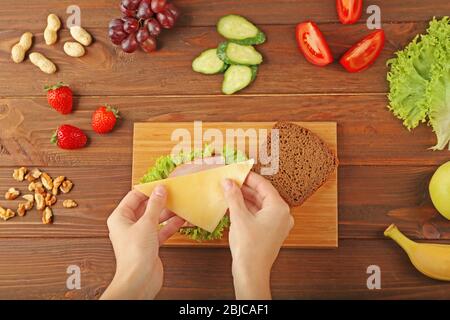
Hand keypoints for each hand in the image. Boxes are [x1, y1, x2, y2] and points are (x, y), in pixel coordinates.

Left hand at [101, 187, 184, 299]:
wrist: (139, 280)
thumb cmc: (135, 254)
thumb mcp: (147, 223)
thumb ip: (155, 205)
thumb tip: (160, 190)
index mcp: (120, 218)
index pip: (134, 197)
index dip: (148, 189)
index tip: (161, 184)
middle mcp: (128, 226)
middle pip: (145, 208)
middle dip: (159, 201)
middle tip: (172, 193)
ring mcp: (139, 236)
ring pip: (154, 219)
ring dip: (167, 213)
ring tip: (179, 205)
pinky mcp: (149, 245)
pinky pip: (160, 231)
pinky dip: (170, 226)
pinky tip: (181, 220)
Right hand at [223, 172, 293, 299]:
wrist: (251, 272)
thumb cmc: (249, 247)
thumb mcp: (239, 217)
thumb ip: (234, 196)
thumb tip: (228, 182)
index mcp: (279, 208)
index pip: (264, 185)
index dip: (248, 177)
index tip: (237, 172)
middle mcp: (282, 215)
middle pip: (263, 194)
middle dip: (246, 188)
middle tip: (231, 181)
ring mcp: (278, 224)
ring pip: (261, 205)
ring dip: (246, 198)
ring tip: (230, 191)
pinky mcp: (271, 232)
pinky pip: (260, 214)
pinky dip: (248, 209)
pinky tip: (235, 205)